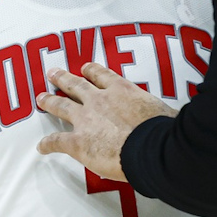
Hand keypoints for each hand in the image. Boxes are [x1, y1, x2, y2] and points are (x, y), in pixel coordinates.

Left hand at [35, 63, 176, 180]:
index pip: (103, 76)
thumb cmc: (165, 130)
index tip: (86, 68)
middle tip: (53, 73)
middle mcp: (100, 100)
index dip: (92, 71)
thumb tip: (175, 120)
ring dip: (49, 101)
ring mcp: (86, 120)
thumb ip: (163, 114)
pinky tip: (41, 147)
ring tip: (41, 97)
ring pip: (62, 106)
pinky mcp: (78, 142)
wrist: (151, 148)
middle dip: (63, 78)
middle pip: (76, 85)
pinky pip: (57, 141)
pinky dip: (47, 144)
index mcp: (123, 91)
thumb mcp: (167, 113)